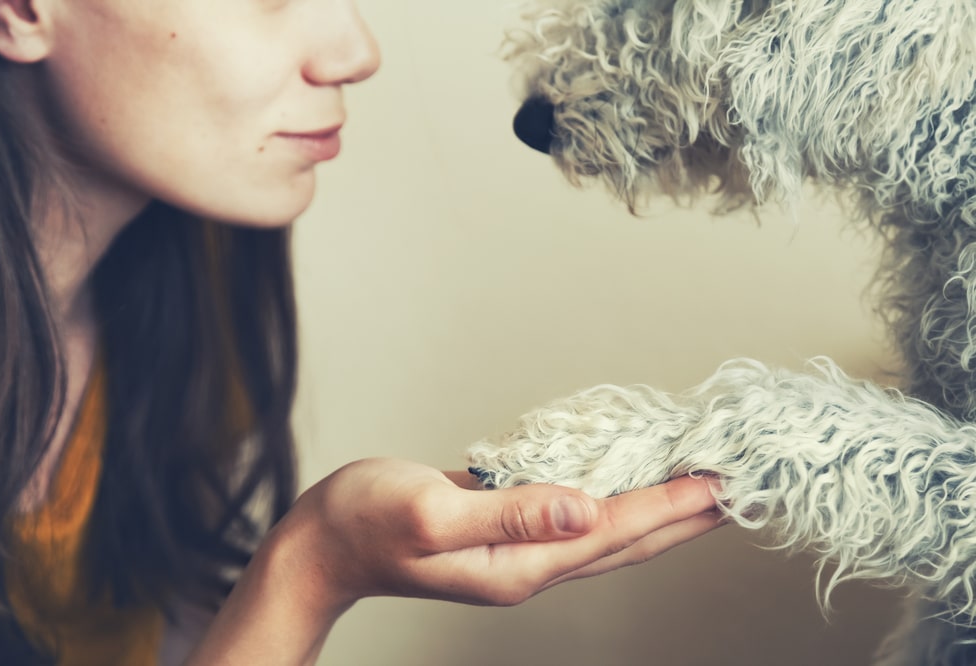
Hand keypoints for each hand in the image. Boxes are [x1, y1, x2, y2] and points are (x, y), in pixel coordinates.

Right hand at [188, 458, 720, 664]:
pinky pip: (576, 511)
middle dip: (685, 516)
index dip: (672, 507)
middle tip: (738, 490)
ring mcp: (519, 548)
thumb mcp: (431, 512)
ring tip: (698, 487)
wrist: (324, 542)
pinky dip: (613, 494)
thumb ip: (508, 512)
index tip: (723, 486)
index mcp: (521, 565)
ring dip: (656, 508)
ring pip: (607, 528)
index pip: (615, 532)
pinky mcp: (506, 526)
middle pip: (627, 539)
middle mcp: (530, 564)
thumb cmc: (365, 524)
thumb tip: (580, 508)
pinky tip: (625, 479)